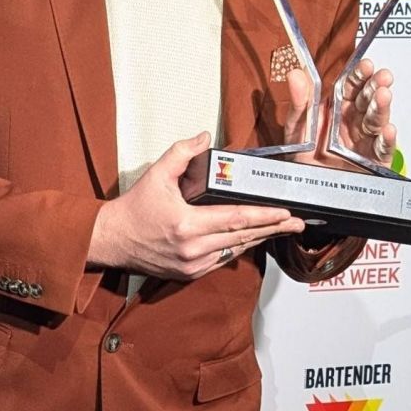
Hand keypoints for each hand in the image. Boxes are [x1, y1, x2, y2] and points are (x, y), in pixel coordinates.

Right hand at [88, 131, 305, 279]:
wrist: (112, 240)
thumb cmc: (134, 208)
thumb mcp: (155, 175)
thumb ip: (181, 153)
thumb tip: (204, 137)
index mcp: (187, 224)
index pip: (236, 219)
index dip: (265, 216)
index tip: (286, 213)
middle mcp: (193, 248)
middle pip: (244, 237)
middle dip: (273, 229)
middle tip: (297, 223)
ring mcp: (193, 264)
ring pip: (236, 250)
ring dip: (258, 239)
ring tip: (278, 230)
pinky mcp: (190, 273)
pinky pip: (222, 260)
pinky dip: (237, 247)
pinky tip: (249, 239)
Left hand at [285, 59, 396, 168]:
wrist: (302, 184)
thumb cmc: (301, 156)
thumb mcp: (297, 125)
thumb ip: (298, 100)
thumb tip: (296, 74)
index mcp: (336, 110)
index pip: (350, 88)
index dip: (359, 76)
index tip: (366, 65)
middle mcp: (352, 123)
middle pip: (367, 101)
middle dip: (375, 87)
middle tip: (381, 76)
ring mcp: (363, 141)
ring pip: (376, 121)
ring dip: (381, 107)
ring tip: (383, 95)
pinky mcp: (371, 161)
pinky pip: (381, 150)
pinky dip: (385, 140)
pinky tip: (387, 130)